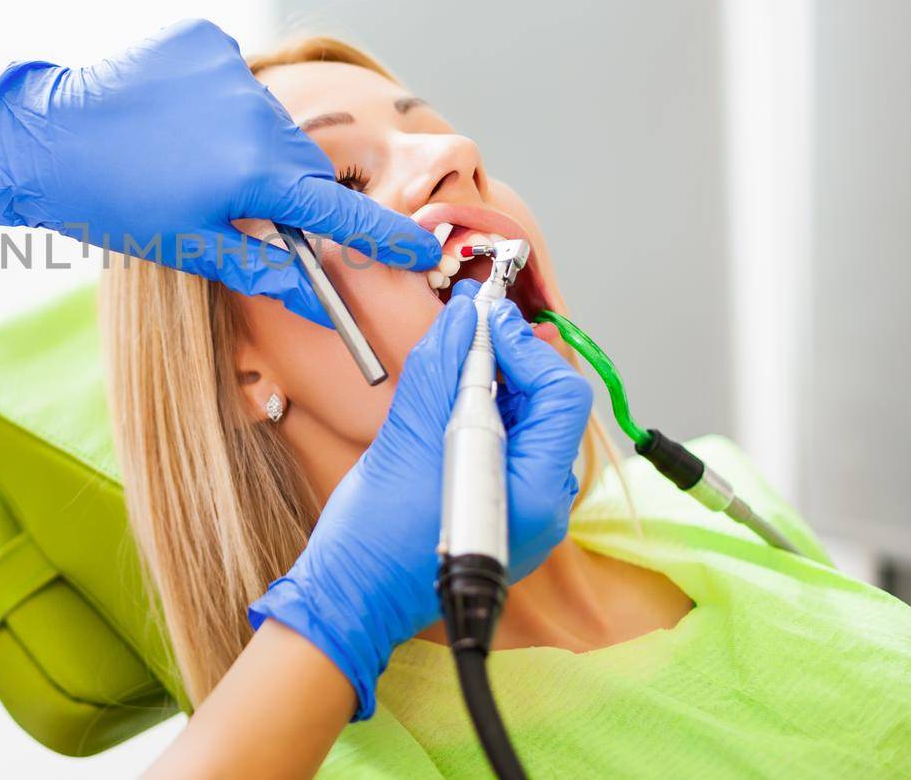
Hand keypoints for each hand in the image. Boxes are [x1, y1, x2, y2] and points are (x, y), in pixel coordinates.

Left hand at [0, 19, 439, 323]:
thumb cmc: (109, 203)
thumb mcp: (189, 248)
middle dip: (290, 194)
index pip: (337, 212)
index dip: (383, 238)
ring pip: (271, 123)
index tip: (422, 253)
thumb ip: (268, 270)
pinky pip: (235, 82)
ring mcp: (227, 68)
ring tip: (193, 162)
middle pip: (304, 165)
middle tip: (249, 213)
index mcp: (250, 174)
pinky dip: (221, 105)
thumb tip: (328, 304)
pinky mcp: (201, 40)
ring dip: (253, 148)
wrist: (38, 136)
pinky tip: (177, 120)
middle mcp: (252, 114)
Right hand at [248, 281, 591, 717]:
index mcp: (534, 490)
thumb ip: (444, 366)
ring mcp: (524, 511)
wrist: (351, 595)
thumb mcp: (409, 434)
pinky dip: (481, 415)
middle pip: (547, 406)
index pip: (559, 393)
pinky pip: (506, 448)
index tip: (482, 321)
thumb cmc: (377, 534)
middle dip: (508, 361)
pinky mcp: (500, 512)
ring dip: (491, 385)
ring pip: (525, 424)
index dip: (524, 347)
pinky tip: (444, 406)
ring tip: (448, 368)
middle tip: (464, 333)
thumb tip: (467, 315)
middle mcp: (543, 504)